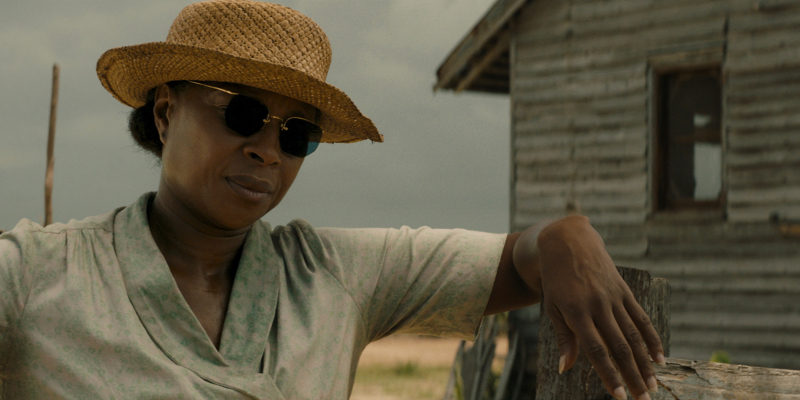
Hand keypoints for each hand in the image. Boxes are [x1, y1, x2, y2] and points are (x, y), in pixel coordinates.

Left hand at [536, 215, 664, 399]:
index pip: (597, 351)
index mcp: (576, 313)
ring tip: (652, 385)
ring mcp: (613, 297)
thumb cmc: (556, 280)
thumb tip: (566, 369)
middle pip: (619, 347)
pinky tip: (660, 358)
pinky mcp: (624, 290)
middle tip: (643, 399)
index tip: (619, 397)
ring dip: (645, 363)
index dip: (610, 375)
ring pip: (634, 335)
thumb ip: (564, 338)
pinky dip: (651, 338)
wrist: (568, 242)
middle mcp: (597, 306)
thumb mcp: (553, 307)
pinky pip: (641, 317)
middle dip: (632, 376)